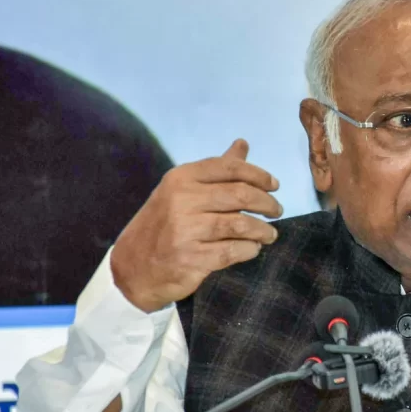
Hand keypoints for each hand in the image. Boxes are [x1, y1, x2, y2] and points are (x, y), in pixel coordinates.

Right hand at [110, 139, 282, 311]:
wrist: (133, 267)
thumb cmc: (165, 224)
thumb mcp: (182, 190)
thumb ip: (216, 170)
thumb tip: (243, 144)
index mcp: (182, 178)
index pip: (230, 168)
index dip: (259, 175)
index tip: (275, 186)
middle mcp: (182, 200)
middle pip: (241, 195)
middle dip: (267, 203)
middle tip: (277, 211)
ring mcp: (185, 230)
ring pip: (241, 224)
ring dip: (263, 230)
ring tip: (270, 234)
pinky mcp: (191, 258)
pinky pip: (233, 251)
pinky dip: (250, 249)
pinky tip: (253, 249)